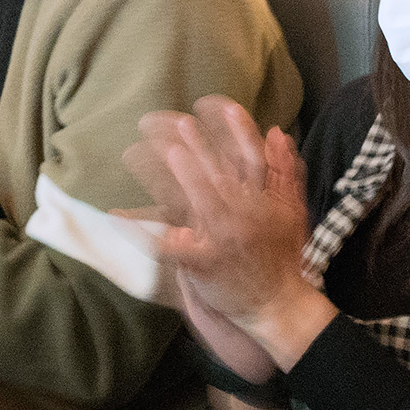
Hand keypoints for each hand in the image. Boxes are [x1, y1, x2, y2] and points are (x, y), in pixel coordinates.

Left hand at [135, 97, 333, 368]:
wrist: (278, 307)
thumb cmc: (283, 259)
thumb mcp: (292, 211)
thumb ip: (285, 170)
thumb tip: (275, 131)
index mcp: (260, 197)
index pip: (244, 152)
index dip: (225, 125)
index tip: (206, 103)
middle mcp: (241, 212)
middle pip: (209, 168)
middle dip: (182, 141)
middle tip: (152, 120)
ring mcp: (221, 236)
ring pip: (187, 197)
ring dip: (160, 173)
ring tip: (134, 152)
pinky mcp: (202, 262)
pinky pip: (168, 244)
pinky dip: (143, 232)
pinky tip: (118, 217)